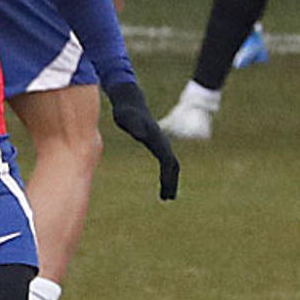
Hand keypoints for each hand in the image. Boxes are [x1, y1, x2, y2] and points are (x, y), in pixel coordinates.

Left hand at [106, 82, 180, 200]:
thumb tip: (140, 135)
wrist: (129, 101)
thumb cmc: (125, 111)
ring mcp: (160, 142)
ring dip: (170, 180)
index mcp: (158, 140)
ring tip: (166, 196)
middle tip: (168, 198)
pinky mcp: (155, 143)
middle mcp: (162, 142)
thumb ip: (133, 125)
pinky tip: (162, 182)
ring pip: (171, 164)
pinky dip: (166, 173)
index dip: (168, 177)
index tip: (167, 191)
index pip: (168, 162)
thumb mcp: (126, 118)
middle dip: (172, 182)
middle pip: (173, 165)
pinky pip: (165, 161)